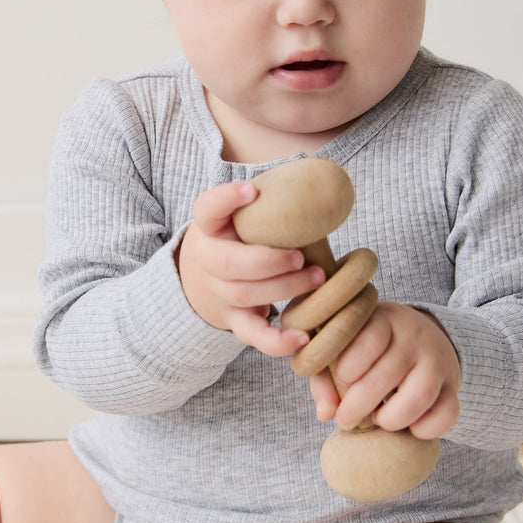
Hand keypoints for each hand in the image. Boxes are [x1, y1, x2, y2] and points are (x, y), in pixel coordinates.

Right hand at [177, 180, 325, 355]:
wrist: (200, 282)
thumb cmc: (234, 241)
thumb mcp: (238, 218)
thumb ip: (266, 204)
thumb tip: (321, 181)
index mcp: (209, 227)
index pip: (207, 209)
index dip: (227, 199)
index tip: (252, 189)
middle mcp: (208, 261)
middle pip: (230, 264)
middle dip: (268, 261)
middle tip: (300, 256)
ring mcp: (219, 294)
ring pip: (246, 295)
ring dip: (285, 288)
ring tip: (318, 278)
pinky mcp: (234, 320)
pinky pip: (252, 335)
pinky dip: (276, 341)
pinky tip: (301, 337)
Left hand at [309, 302, 460, 438]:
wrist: (423, 337)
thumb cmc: (369, 348)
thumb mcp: (344, 349)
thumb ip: (325, 377)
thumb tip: (325, 413)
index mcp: (384, 320)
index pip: (372, 336)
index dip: (352, 363)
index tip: (341, 379)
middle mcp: (415, 337)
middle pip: (390, 372)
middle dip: (360, 404)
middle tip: (345, 419)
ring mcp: (438, 362)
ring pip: (420, 395)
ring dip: (392, 418)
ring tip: (378, 419)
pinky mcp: (453, 387)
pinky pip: (448, 413)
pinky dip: (425, 429)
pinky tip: (407, 426)